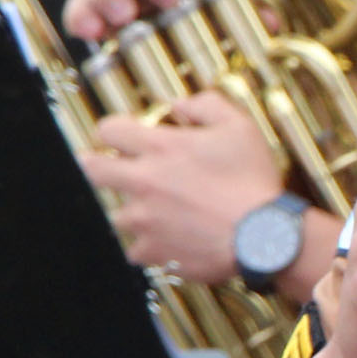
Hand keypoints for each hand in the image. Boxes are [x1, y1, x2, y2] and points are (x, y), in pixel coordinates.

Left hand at [80, 93, 290, 284]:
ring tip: (159, 212)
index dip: (113, 130)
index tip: (123, 136)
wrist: (264, 237)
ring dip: (133, 211)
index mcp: (161, 148)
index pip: (109, 130)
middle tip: (110, 168)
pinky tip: (169, 240)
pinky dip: (149, 245)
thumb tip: (180, 105)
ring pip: (117, 214)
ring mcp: (144, 220)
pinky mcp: (153, 252)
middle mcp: (144, 182)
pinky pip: (136, 249)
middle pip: (93, 170)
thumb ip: (206, 105)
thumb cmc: (253, 182)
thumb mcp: (239, 127)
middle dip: (98, 166)